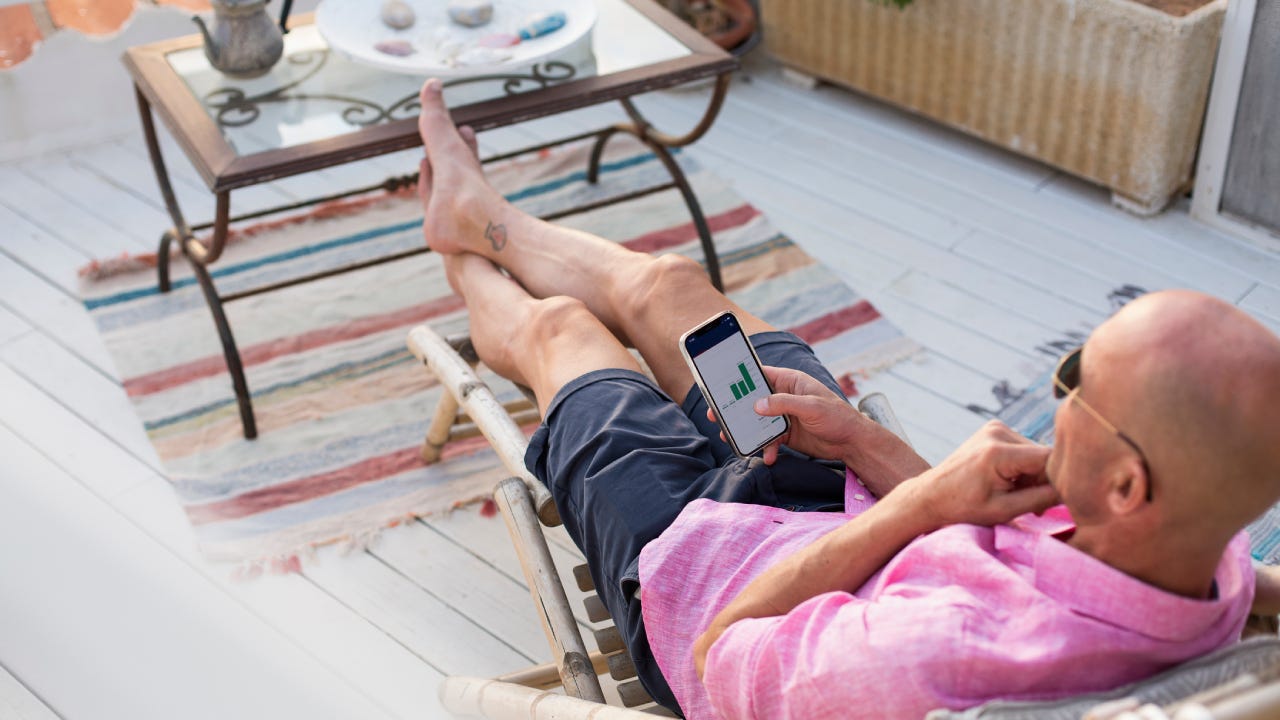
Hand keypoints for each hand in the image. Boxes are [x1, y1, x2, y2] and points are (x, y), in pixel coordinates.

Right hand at [707, 366, 858, 463]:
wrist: (852, 443)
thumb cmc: (837, 416)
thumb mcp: (811, 406)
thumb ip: (783, 404)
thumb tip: (757, 405)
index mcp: (790, 381)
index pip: (760, 374)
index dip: (740, 378)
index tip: (721, 385)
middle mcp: (784, 397)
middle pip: (753, 400)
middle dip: (735, 409)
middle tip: (716, 416)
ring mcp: (784, 416)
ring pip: (757, 422)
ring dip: (746, 431)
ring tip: (731, 439)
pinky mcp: (786, 434)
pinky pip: (769, 440)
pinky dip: (765, 448)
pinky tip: (767, 457)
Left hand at [904, 420, 1058, 528]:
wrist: (931, 494)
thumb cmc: (963, 508)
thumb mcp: (1004, 510)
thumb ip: (1041, 498)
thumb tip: (1075, 490)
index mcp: (999, 452)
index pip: (1050, 459)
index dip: (1061, 479)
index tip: (1061, 500)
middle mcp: (998, 431)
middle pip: (1045, 455)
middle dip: (1044, 480)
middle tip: (1032, 505)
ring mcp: (996, 427)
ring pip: (1036, 452)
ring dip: (1034, 474)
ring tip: (1015, 494)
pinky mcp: (995, 428)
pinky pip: (1024, 448)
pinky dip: (1024, 466)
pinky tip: (1009, 481)